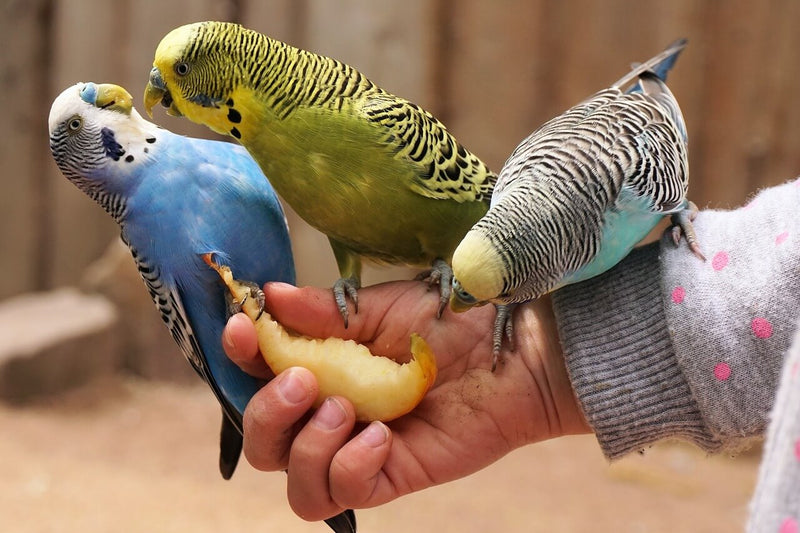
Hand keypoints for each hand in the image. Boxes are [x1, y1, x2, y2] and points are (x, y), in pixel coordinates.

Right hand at [222, 280, 588, 521]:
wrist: (511, 349)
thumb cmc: (450, 320)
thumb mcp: (381, 307)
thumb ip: (324, 312)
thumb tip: (270, 294)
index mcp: (321, 365)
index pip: (257, 373)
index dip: (240, 357)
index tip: (245, 329)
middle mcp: (330, 411)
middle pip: (262, 439)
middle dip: (268, 412)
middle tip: (306, 379)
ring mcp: (357, 448)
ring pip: (292, 481)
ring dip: (306, 445)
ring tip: (349, 408)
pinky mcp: (390, 475)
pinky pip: (341, 494)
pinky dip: (347, 467)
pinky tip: (380, 437)